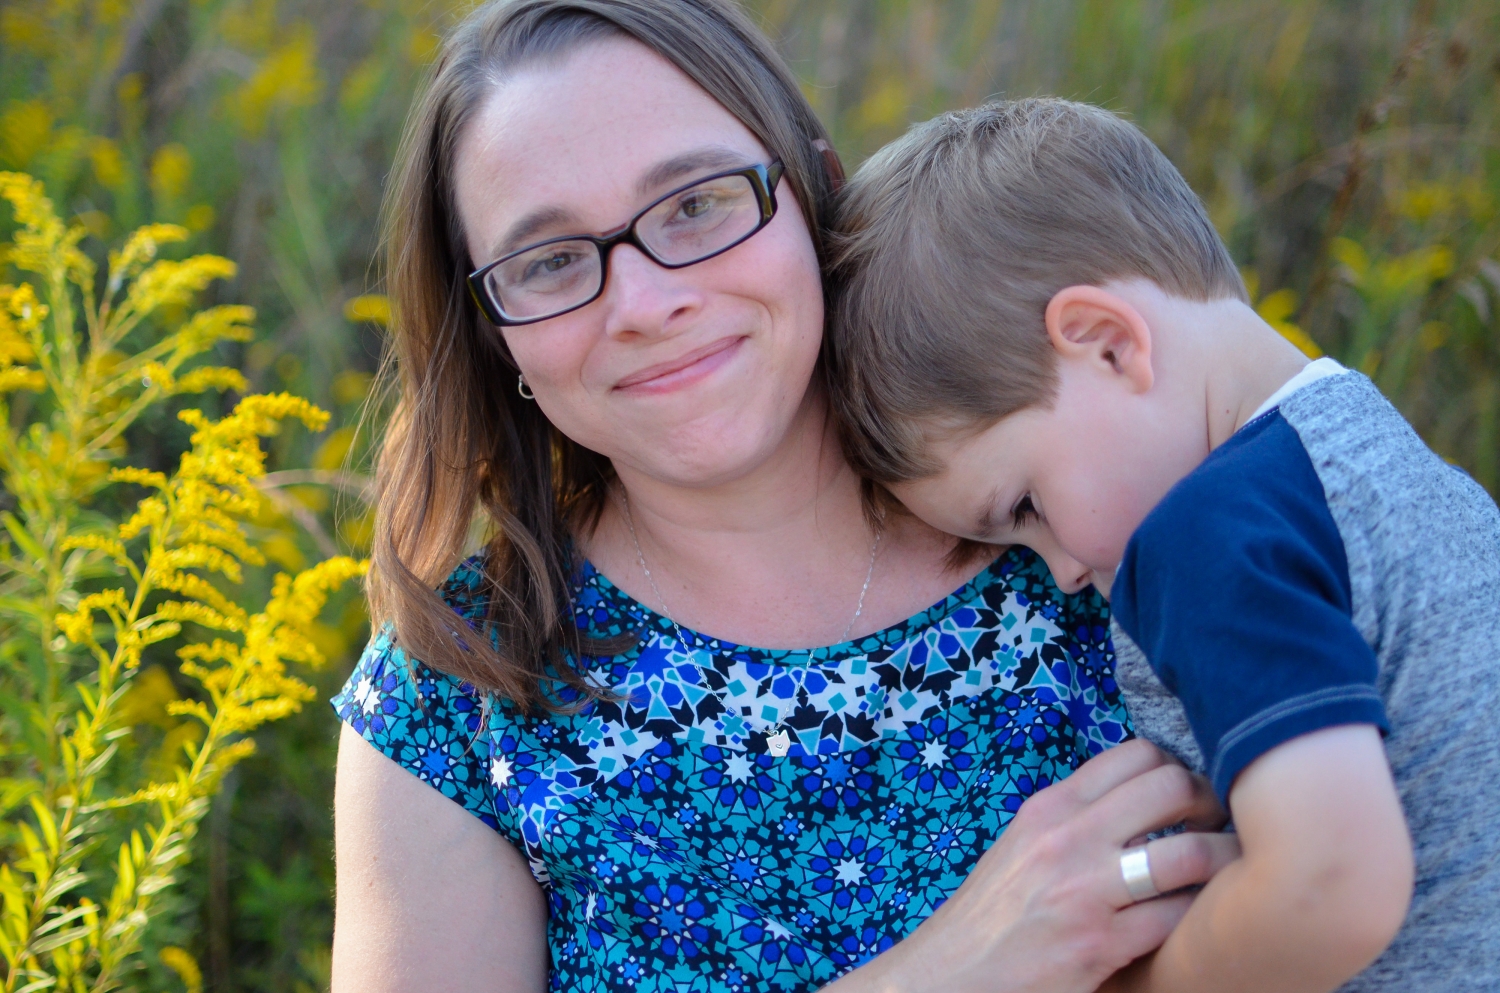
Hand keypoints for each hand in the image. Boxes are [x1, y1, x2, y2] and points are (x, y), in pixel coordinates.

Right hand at [831, 739, 1239, 992]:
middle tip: (1215, 829)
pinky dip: (1200, 918)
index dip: (1176, 770)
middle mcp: (1068, 837)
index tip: (1184, 798)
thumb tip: (1141, 805)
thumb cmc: (993, 914)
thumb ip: (1075, 820)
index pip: (1136, 754)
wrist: (951, 974)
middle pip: (1171, 788)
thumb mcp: (1022, 845)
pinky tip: (1199, 924)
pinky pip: (1178, 918)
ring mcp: (1086, 890)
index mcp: (1051, 807)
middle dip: (1209, 806)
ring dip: (1223, 860)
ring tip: (1225, 872)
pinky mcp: (1101, 945)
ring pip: (1190, 853)